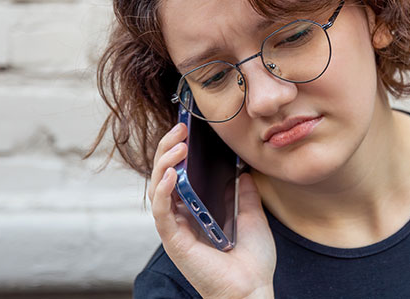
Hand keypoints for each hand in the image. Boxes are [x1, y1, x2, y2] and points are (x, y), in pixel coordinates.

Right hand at [148, 124, 276, 298]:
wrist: (252, 289)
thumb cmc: (251, 261)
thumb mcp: (252, 215)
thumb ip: (243, 193)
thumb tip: (242, 170)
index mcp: (197, 209)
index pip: (181, 174)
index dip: (180, 150)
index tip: (188, 128)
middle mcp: (182, 216)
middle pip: (165, 175)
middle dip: (169, 148)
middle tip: (181, 127)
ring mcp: (176, 227)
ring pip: (158, 188)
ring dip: (165, 162)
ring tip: (179, 143)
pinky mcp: (174, 240)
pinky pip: (161, 211)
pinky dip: (163, 189)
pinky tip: (172, 173)